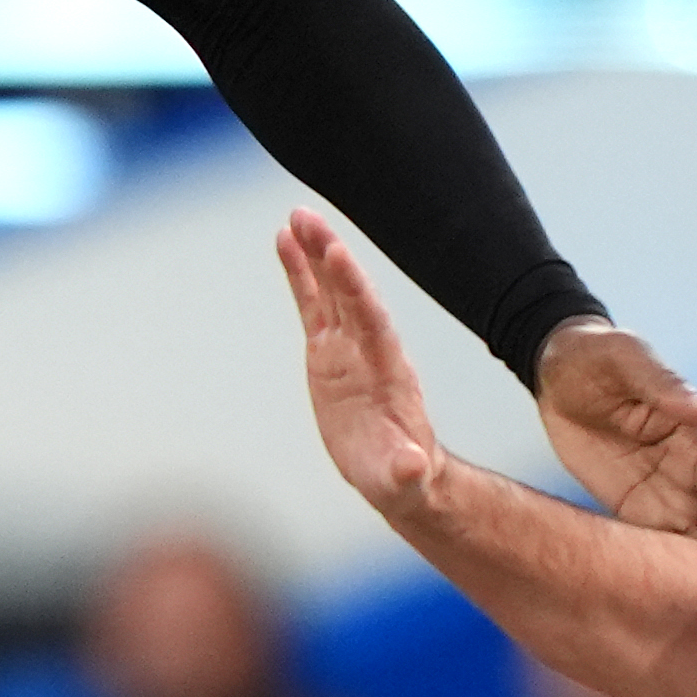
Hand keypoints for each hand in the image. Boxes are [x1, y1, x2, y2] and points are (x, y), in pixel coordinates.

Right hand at [277, 212, 454, 524]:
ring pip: (329, 291)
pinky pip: (312, 306)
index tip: (336, 255)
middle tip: (307, 219)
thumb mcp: (404, 478)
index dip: (354, 289)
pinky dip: (300, 275)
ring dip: (314, 253)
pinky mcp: (327, 353)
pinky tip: (285, 243)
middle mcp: (369, 349)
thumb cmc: (404, 478)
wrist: (398, 474)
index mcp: (388, 371)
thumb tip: (411, 468)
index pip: (370, 321)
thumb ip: (405, 470)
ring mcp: (347, 347)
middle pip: (348, 294)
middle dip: (329, 256)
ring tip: (295, 218)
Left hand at [536, 316, 696, 562]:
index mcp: (696, 443)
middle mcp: (690, 476)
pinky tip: (695, 615)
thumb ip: (669, 388)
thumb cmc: (598, 356)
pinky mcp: (637, 511)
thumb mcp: (628, 362)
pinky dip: (681, 582)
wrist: (557, 368)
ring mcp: (665, 497)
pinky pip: (663, 552)